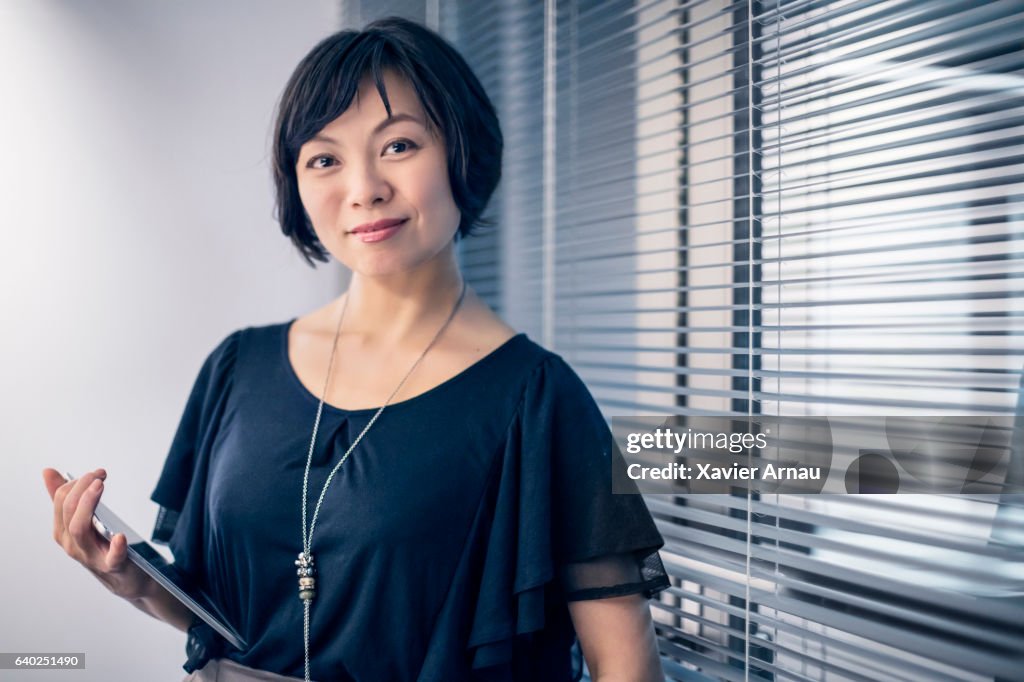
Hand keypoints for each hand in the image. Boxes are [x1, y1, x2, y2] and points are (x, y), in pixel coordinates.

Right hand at [43, 468, 156, 601]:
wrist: (123, 577)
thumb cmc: (102, 545)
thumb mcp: (83, 521)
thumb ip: (66, 497)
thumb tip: (48, 472)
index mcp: (64, 531)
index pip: (60, 501)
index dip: (77, 483)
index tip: (97, 473)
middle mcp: (72, 544)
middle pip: (69, 513)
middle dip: (82, 489)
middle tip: (99, 475)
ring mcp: (90, 557)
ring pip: (80, 530)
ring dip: (88, 505)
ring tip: (100, 487)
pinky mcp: (113, 566)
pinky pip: (111, 558)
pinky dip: (116, 547)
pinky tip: (120, 537)